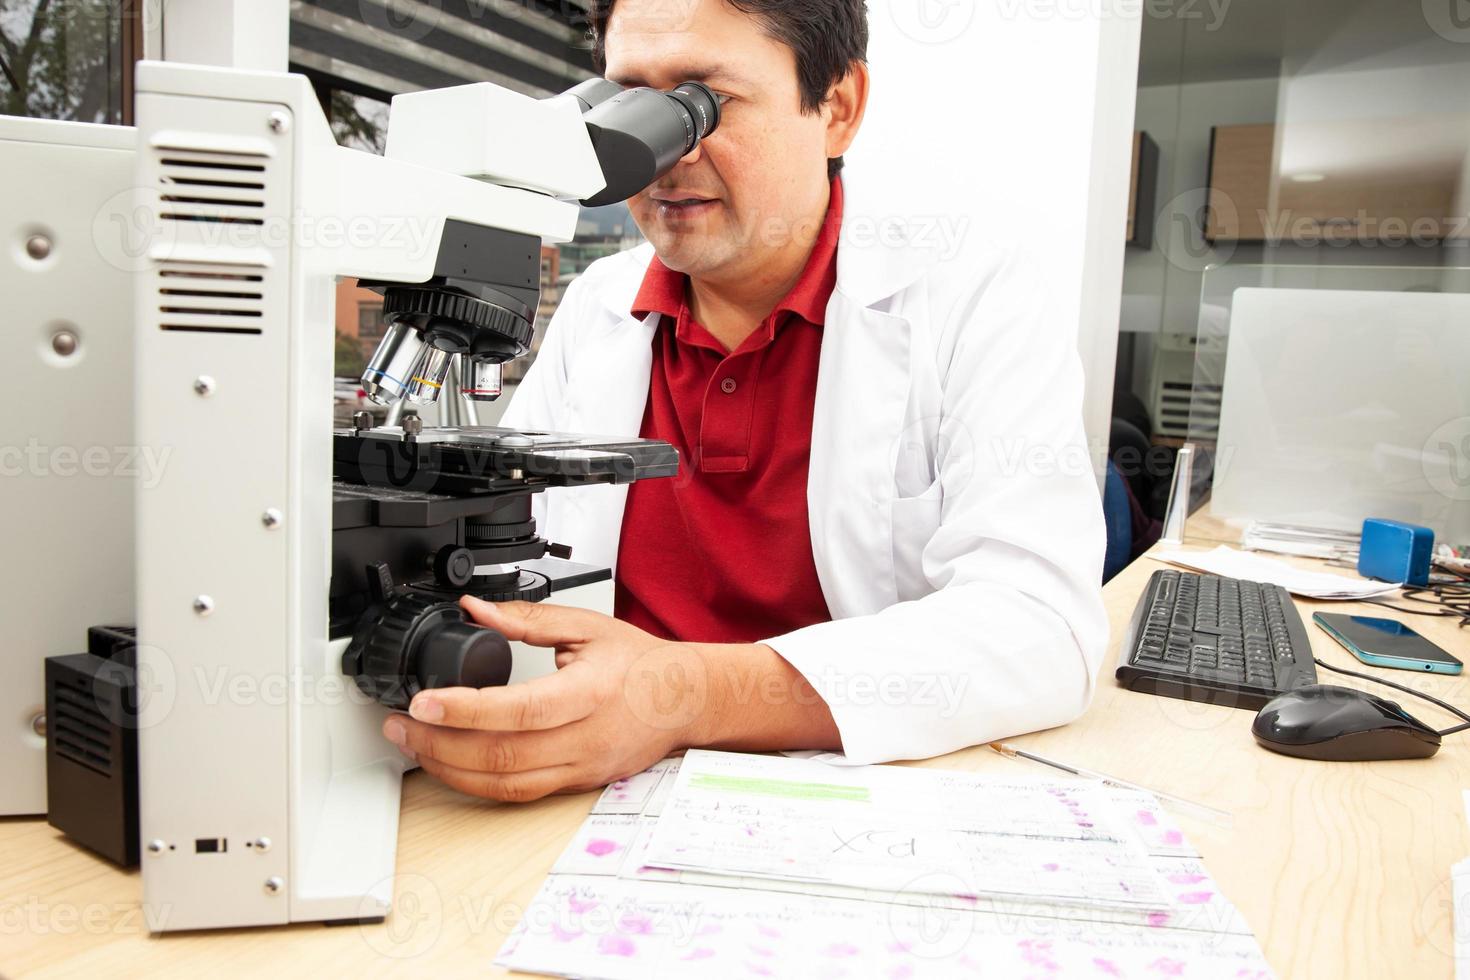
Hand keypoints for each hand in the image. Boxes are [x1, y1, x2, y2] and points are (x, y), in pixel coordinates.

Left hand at [381, 597, 712, 801]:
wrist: (684, 700)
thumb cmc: (640, 664)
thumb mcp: (586, 626)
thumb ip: (527, 617)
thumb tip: (476, 609)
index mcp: (588, 692)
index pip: (518, 709)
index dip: (464, 710)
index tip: (423, 702)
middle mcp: (584, 737)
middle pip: (500, 755)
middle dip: (439, 743)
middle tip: (401, 724)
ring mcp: (580, 767)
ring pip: (503, 784)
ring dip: (449, 768)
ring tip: (414, 745)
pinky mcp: (575, 783)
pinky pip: (517, 793)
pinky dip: (475, 782)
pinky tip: (450, 764)